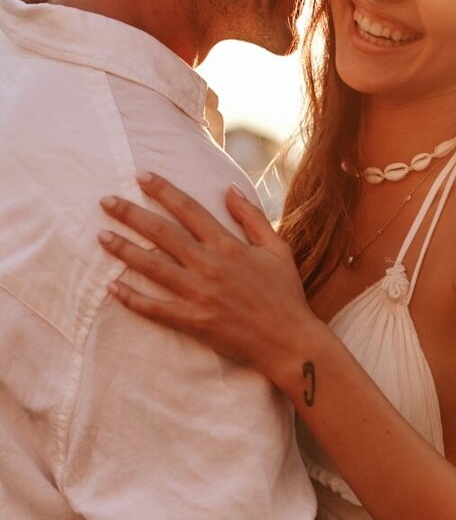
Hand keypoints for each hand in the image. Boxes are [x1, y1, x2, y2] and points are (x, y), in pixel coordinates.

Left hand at [97, 174, 318, 382]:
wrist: (290, 343)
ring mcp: (199, 294)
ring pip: (152, 266)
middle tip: (106, 201)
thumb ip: (252, 218)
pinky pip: (155, 308)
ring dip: (124, 250)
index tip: (141, 177)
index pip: (189, 209)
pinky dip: (132, 298)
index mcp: (228, 246)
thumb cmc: (286, 296)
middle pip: (162, 233)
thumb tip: (229, 189)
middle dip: (131, 214)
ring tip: (102, 236)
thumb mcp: (278, 250)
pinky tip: (112, 287)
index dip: (163, 190)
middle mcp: (210, 265)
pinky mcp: (194, 321)